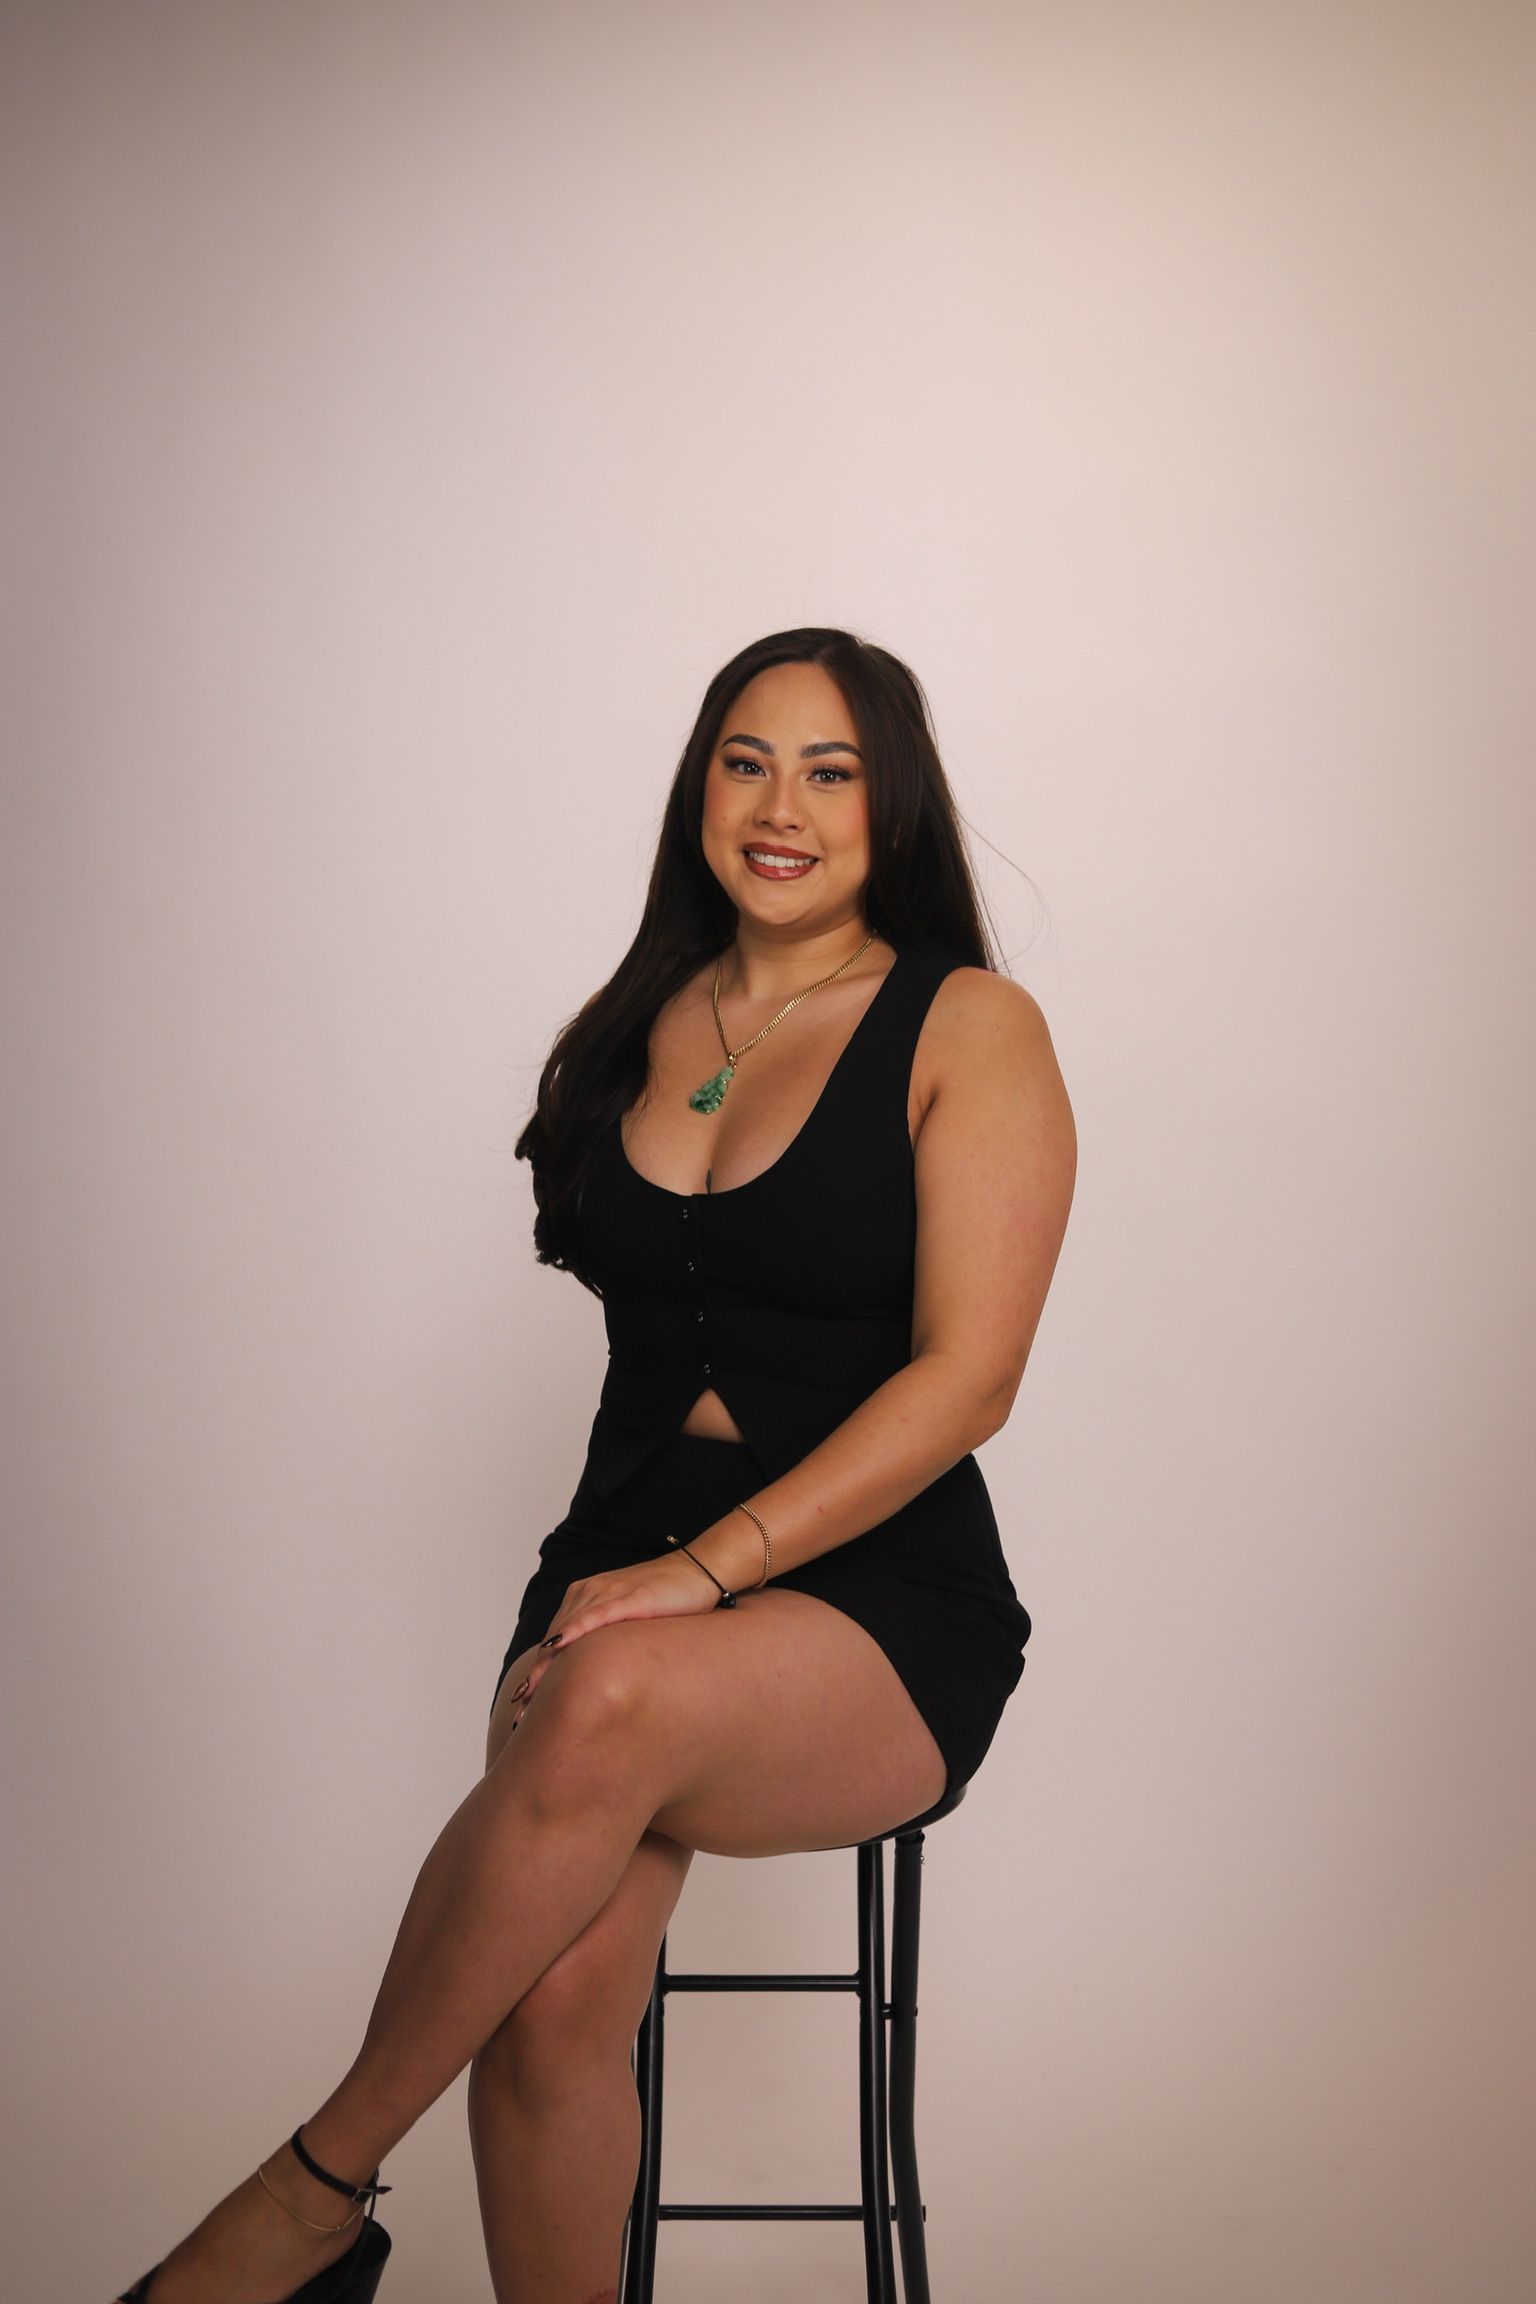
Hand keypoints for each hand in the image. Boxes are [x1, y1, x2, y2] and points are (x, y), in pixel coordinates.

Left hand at [510, 1548, 725, 1720]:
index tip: (522, 1708)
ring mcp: (609, 1593)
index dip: (538, 1675)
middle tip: (518, 1715)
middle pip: (553, 1641)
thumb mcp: (629, 1623)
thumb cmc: (667, 1600)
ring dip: (547, 1666)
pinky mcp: (630, 1596)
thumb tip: (593, 1680)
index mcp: (585, 1599)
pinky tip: (560, 1647)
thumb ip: (607, 1642)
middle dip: (536, 1679)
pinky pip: (597, 1615)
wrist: (699, 1571)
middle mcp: (589, 1593)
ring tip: (530, 1698)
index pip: (554, 1641)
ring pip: (567, 1631)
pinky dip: (576, 1631)